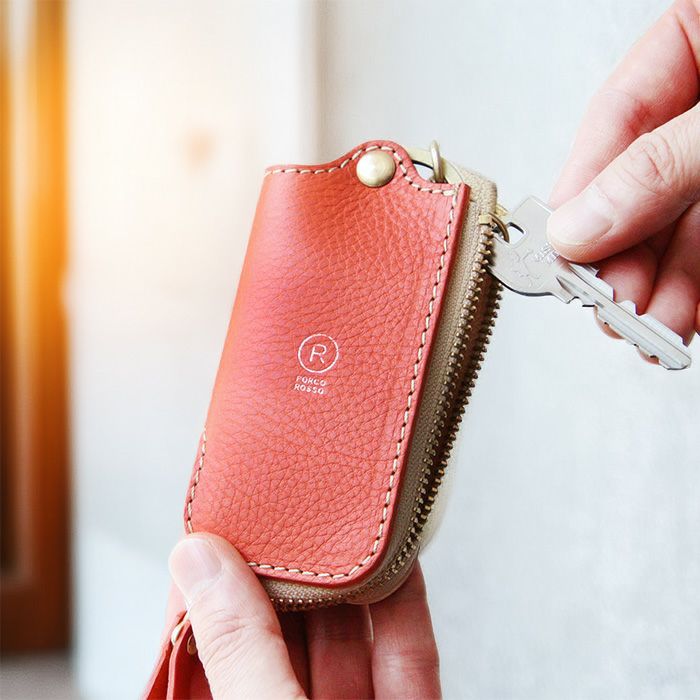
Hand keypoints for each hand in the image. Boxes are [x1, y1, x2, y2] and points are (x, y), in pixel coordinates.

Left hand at [168, 534, 440, 698]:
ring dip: (349, 577)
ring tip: (345, 517)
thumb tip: (200, 562)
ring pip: (347, 638)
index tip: (217, 527)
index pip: (208, 645)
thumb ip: (240, 651)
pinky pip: (406, 659)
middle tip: (289, 507)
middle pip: (284, 633)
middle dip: (289, 570)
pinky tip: (400, 560)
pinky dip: (404, 606)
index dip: (212, 584)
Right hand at [547, 0, 699, 347]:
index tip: (563, 247)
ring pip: (680, 225)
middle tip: (604, 301)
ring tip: (643, 328)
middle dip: (623, 254)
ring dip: (658, 285)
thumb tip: (581, 223)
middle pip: (642, 184)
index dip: (584, 188)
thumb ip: (662, 163)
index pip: (618, 115)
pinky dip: (695, 287)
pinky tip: (679, 317)